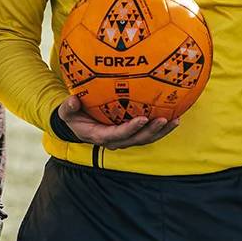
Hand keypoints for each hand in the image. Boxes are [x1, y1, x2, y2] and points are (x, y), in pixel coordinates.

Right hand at [56, 95, 177, 148]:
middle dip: (151, 131)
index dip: (130, 129)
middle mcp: (116, 141)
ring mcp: (126, 139)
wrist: (79, 124)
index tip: (142, 119)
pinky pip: (148, 133)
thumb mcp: (66, 112)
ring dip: (160, 131)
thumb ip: (68, 107)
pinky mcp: (132, 134)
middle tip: (162, 119)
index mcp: (101, 136)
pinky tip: (174, 117)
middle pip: (137, 139)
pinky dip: (160, 128)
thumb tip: (73, 100)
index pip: (118, 135)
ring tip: (174, 120)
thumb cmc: (73, 116)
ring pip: (146, 138)